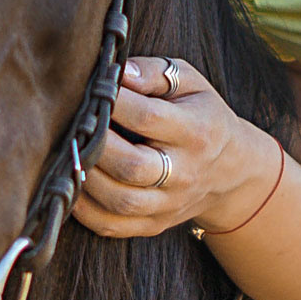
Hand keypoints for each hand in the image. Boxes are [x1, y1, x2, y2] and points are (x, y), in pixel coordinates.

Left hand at [73, 55, 280, 240]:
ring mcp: (169, 204)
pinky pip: (113, 226)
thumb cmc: (200, 115)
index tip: (91, 89)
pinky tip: (73, 185)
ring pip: (121, 201)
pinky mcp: (155, 224)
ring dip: (86, 179)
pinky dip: (85, 211)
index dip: (115, 102)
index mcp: (196, 132)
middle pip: (133, 166)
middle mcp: (185, 173)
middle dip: (95, 145)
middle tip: (71, 125)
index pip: (149, 117)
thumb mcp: (190, 83)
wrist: (231, 169)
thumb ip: (155, 73)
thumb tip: (119, 74)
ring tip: (69, 154)